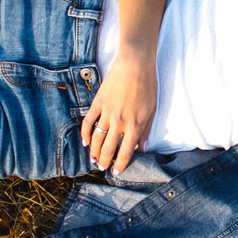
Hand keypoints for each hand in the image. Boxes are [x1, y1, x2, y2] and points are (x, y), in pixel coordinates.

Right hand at [81, 47, 156, 172]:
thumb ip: (146, 131)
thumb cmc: (147, 86)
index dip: (120, 165)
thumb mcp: (152, 110)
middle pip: (109, 149)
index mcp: (135, 126)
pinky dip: (85, 134)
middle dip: (105, 162)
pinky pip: (88, 122)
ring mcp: (107, 113)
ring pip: (97, 139)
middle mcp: (120, 122)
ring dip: (94, 152)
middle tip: (102, 168)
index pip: (125, 152)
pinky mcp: (98, 103)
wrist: (135, 65)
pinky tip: (85, 143)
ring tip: (93, 160)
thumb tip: (142, 148)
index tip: (116, 172)